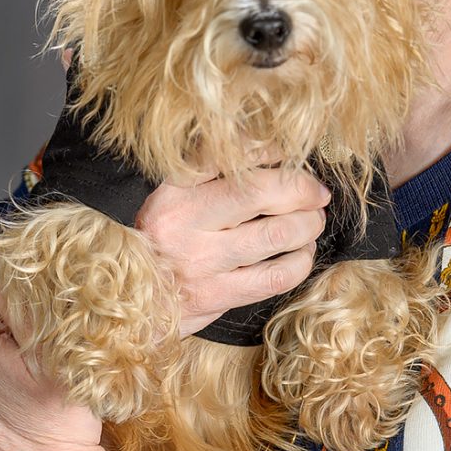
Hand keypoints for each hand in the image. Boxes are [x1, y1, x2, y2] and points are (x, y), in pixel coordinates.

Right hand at [136, 167, 331, 336]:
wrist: (133, 302)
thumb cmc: (163, 243)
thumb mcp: (175, 198)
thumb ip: (216, 173)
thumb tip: (275, 151)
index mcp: (174, 191)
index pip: (228, 155)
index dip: (270, 149)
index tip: (291, 155)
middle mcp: (183, 223)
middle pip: (259, 191)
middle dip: (302, 188)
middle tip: (317, 193)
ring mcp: (200, 262)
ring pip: (277, 233)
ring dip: (309, 224)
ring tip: (313, 220)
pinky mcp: (217, 297)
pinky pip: (277, 275)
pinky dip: (302, 260)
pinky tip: (301, 253)